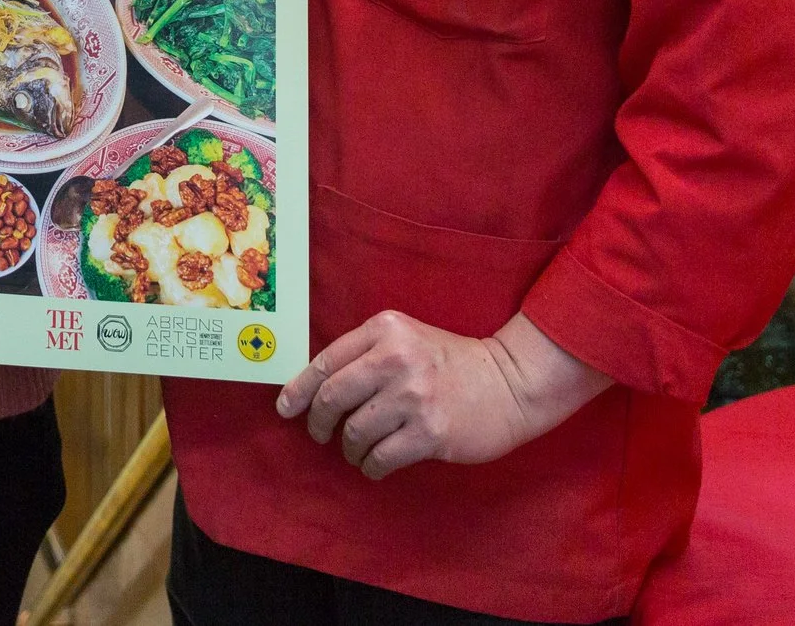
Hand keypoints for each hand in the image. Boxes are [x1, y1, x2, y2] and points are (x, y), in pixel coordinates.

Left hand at [275, 310, 612, 481]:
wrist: (509, 382)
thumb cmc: (451, 362)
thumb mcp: (407, 338)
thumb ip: (366, 353)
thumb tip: (314, 385)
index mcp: (385, 329)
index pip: (325, 361)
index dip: (298, 389)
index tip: (285, 408)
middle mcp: (396, 358)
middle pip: (332, 397)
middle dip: (318, 423)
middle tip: (321, 435)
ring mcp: (413, 396)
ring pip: (354, 432)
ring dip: (350, 448)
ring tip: (358, 450)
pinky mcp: (430, 432)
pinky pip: (380, 457)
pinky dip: (371, 466)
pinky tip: (376, 463)